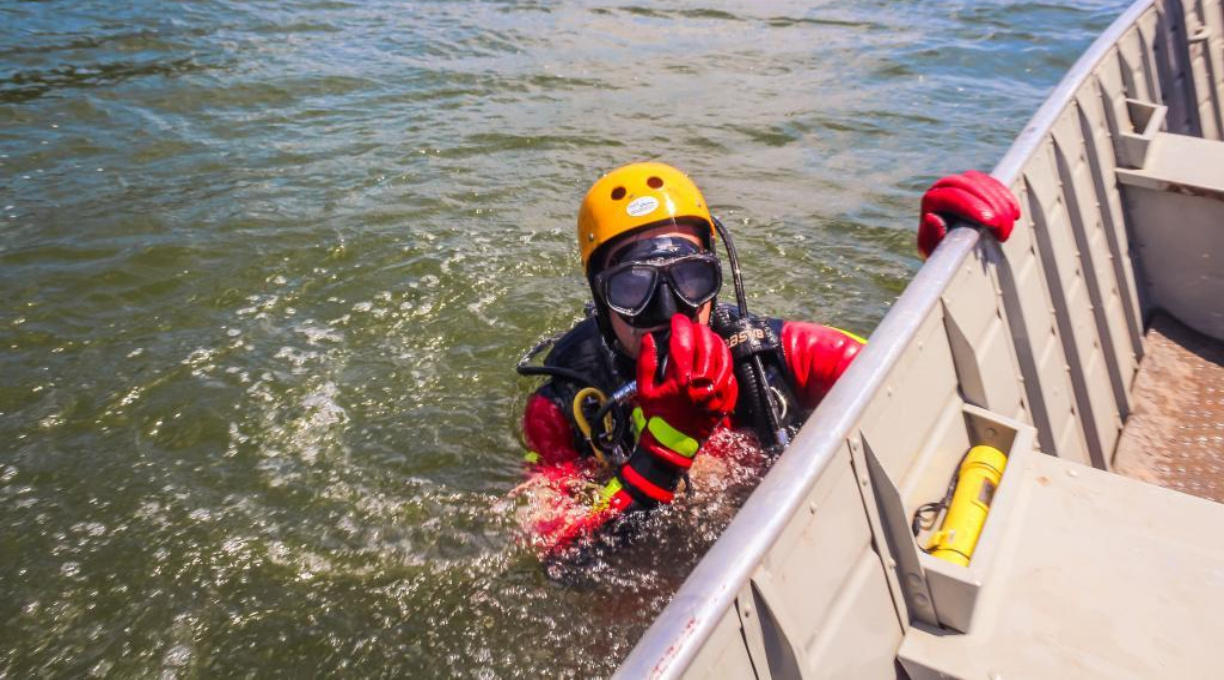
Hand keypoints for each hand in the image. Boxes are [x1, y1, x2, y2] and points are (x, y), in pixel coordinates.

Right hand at [637, 314, 737, 442]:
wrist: (672, 445)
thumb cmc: (656, 416)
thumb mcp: (643, 390)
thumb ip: (645, 362)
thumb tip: (649, 338)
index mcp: (679, 380)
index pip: (682, 342)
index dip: (680, 325)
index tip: (677, 319)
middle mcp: (700, 384)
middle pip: (706, 346)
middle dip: (699, 330)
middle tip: (692, 327)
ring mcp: (716, 393)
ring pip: (723, 357)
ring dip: (716, 342)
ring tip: (708, 337)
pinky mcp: (725, 401)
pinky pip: (731, 375)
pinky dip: (725, 363)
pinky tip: (718, 358)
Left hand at [918, 170, 1019, 258]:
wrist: (947, 249)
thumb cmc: (937, 250)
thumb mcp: (932, 249)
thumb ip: (931, 236)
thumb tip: (932, 218)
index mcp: (931, 200)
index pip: (951, 196)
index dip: (974, 207)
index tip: (992, 223)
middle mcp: (944, 186)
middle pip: (970, 184)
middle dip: (991, 204)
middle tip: (1003, 227)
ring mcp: (962, 182)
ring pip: (984, 182)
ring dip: (1001, 203)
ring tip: (1009, 226)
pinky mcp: (978, 184)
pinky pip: (995, 184)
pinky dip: (1007, 198)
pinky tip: (1015, 214)